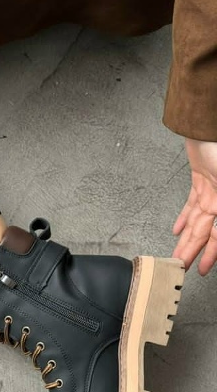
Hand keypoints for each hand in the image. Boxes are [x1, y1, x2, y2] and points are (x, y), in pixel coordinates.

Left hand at [172, 138, 216, 274]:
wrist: (209, 122)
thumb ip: (213, 206)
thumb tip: (212, 221)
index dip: (211, 253)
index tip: (202, 269)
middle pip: (205, 231)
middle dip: (193, 251)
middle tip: (181, 268)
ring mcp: (212, 187)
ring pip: (197, 219)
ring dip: (187, 238)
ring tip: (178, 254)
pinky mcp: (201, 178)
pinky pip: (193, 203)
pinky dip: (185, 217)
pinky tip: (178, 230)